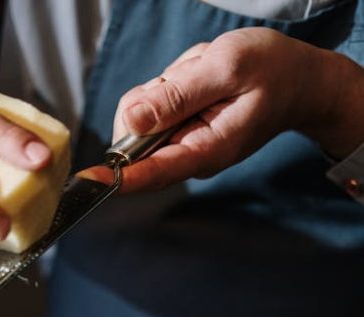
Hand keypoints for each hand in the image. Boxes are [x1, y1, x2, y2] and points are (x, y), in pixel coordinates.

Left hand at [82, 28, 363, 191]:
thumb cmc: (271, 71)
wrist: (296, 79)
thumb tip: (132, 121)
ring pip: (138, 116)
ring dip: (163, 87)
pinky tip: (196, 79)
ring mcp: (178, 144)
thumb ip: (177, 96)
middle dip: (152, 99)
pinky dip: (167, 84)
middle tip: (191, 77)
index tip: (87, 180)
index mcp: (204, 151)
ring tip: (201, 76)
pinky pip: (150, 105)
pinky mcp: (174, 130)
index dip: (116, 175)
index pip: (150, 171)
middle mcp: (186, 155)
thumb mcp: (226, 68)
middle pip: (134, 137)